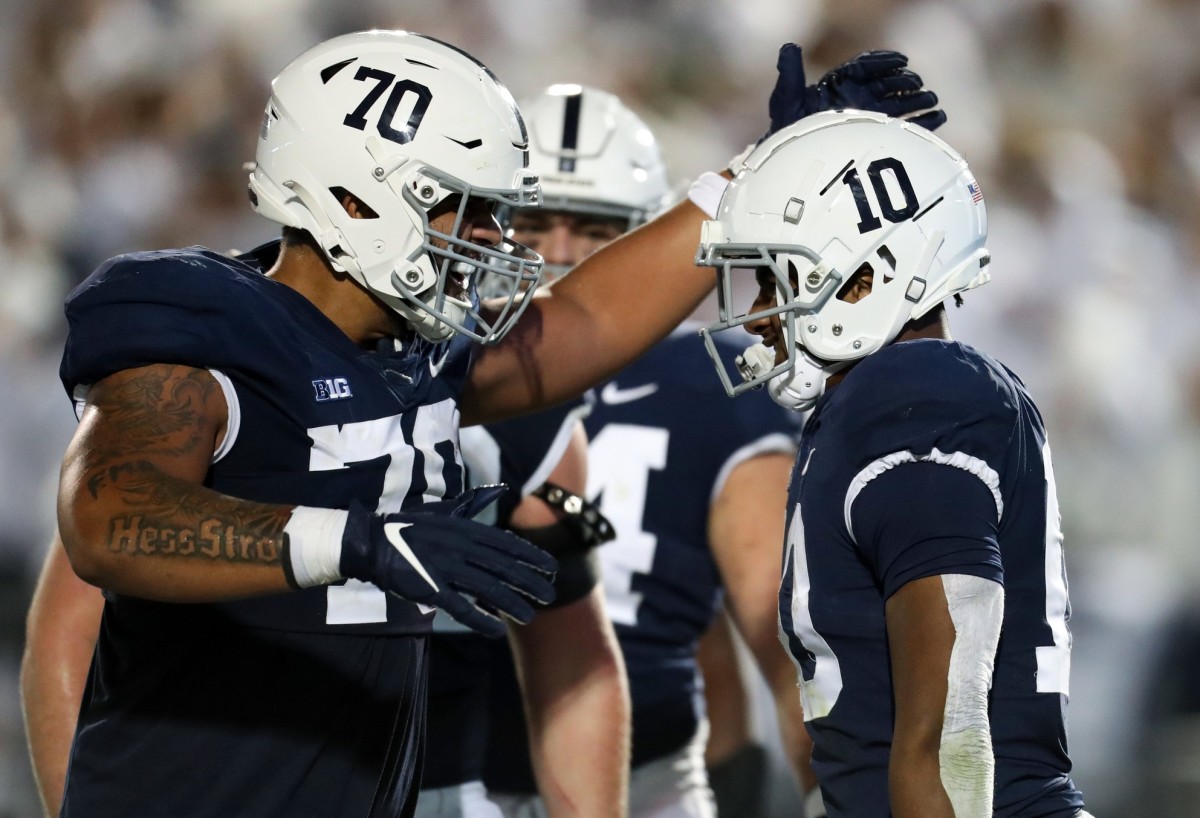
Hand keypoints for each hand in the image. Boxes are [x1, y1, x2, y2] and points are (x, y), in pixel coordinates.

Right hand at [339, 485, 556, 636]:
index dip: (533, 558)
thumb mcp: (446, 511)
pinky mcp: (429, 588)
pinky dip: (480, 619)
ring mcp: (445, 567)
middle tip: (550, 596)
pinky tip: (497, 630)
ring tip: (530, 616)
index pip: (508, 544)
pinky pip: (460, 607)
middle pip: (504, 567)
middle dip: (530, 583)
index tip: (553, 570)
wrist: (374, 542)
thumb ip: (474, 503)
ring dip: (512, 603)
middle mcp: (460, 546)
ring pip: (487, 588)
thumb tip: (498, 489)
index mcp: (466, 529)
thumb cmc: (412, 527)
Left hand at [766, 45, 946, 139]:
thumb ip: (790, 74)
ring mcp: (867, 120)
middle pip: (887, 86)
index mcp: (840, 86)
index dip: (884, 63)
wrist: (790, 160)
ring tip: (932, 100)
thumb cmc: (787, 131)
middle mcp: (856, 100)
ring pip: (898, 106)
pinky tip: (938, 118)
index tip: (901, 61)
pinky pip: (902, 129)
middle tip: (919, 83)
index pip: (866, 68)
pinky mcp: (875, 138)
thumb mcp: (786, 100)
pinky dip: (921, 124)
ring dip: (918, 101)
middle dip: (906, 83)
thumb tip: (789, 47)